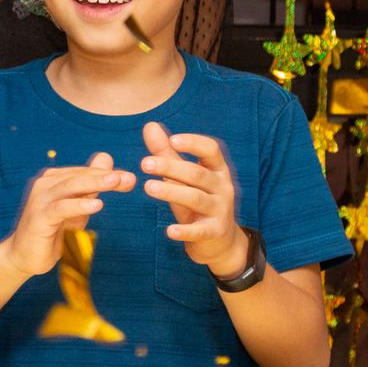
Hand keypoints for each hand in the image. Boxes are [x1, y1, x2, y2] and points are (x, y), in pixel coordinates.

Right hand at [0, 152, 136, 276]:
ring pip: (70, 187)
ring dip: (94, 183)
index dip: (108, 173)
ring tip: (116, 182)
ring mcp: (40, 199)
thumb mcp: (76, 206)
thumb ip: (90, 186)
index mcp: (55, 179)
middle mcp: (45, 184)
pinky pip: (61, 208)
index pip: (85, 172)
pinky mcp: (39, 217)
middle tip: (128, 178)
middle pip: (79, 176)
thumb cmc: (53, 229)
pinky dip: (79, 205)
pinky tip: (97, 204)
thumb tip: (107, 158)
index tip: (130, 178)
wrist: (25, 255)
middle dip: (105, 176)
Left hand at [140, 122, 246, 277]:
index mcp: (217, 170)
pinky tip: (169, 231)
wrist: (221, 241)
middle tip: (144, 163)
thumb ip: (167, 153)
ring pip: (197, 198)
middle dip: (171, 167)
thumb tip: (150, 125)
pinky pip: (199, 231)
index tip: (173, 140)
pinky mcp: (214, 232)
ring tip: (148, 187)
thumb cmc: (198, 201)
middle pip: (198, 174)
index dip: (194, 143)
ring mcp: (221, 210)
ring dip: (172, 192)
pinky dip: (185, 231)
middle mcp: (223, 187)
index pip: (211, 150)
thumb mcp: (183, 177)